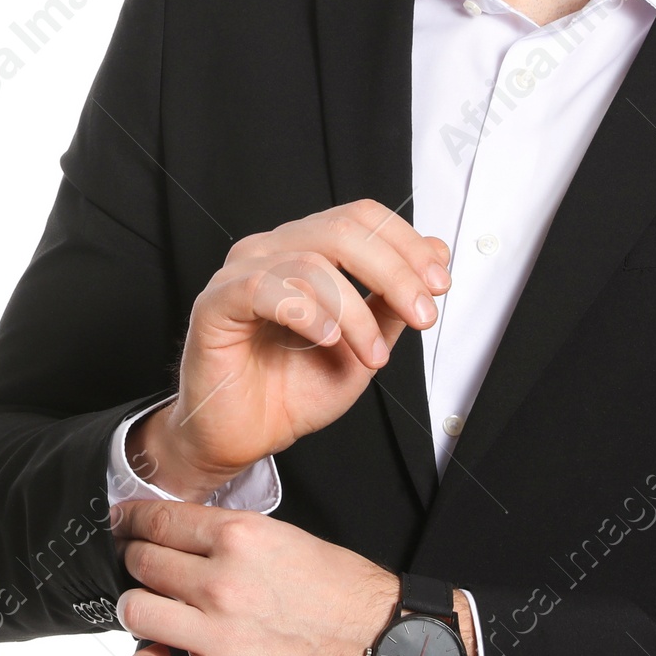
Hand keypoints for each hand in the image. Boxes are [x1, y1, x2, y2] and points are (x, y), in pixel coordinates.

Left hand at [110, 499, 479, 655]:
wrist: (380, 643)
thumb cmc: (344, 594)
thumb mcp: (290, 540)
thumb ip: (236, 539)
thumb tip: (189, 540)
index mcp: (243, 536)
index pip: (161, 520)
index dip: (132, 521)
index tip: (123, 524)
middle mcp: (224, 580)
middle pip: (142, 562)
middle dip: (137, 564)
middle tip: (143, 571)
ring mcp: (218, 633)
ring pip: (135, 611)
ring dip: (138, 611)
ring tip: (154, 615)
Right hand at [129, 201, 450, 496]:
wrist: (243, 438)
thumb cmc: (293, 390)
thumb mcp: (366, 343)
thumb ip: (395, 299)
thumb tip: (436, 252)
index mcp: (306, 249)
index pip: (362, 217)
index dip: (407, 243)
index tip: (440, 283)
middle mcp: (272, 250)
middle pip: (344, 230)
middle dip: (396, 272)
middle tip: (422, 314)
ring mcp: (240, 273)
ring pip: (313, 264)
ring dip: (357, 312)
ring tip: (373, 356)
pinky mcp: (215, 304)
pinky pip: (265, 289)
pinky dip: (309, 314)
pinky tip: (329, 341)